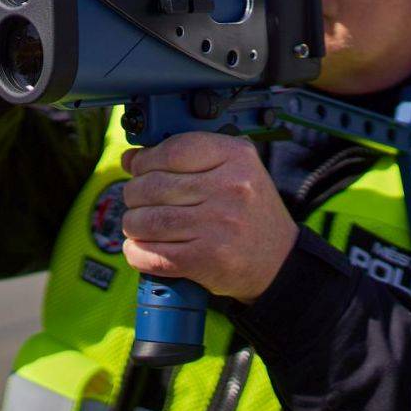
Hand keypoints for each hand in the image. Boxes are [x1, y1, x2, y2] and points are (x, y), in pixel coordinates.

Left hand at [119, 132, 297, 302]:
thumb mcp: (233, 171)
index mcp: (237, 158)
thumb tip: (131, 158)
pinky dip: (137, 252)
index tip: (139, 167)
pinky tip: (141, 247)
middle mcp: (230, 189)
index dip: (145, 159)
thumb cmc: (250, 213)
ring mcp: (218, 225)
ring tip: (138, 224)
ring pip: (147, 220)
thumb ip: (186, 159)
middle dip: (134, 194)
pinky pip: (152, 254)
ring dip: (132, 224)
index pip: (172, 149)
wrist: (279, 261)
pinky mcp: (207, 259)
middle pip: (153, 185)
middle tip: (137, 200)